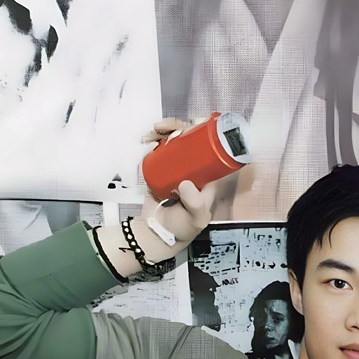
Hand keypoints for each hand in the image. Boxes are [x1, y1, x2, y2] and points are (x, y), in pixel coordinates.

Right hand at [135, 117, 216, 259]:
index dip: (204, 132)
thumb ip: (195, 204)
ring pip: (173, 141)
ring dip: (163, 132)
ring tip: (153, 133)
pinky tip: (147, 139)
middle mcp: (193, 168)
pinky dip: (152, 141)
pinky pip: (158, 150)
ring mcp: (176, 167)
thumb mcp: (196, 218)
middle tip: (165, 128)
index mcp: (208, 176)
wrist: (156, 234)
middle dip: (177, 126)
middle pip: (189, 138)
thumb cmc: (182, 228)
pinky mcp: (161, 169)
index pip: (210, 147)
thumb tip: (185, 183)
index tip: (192, 124)